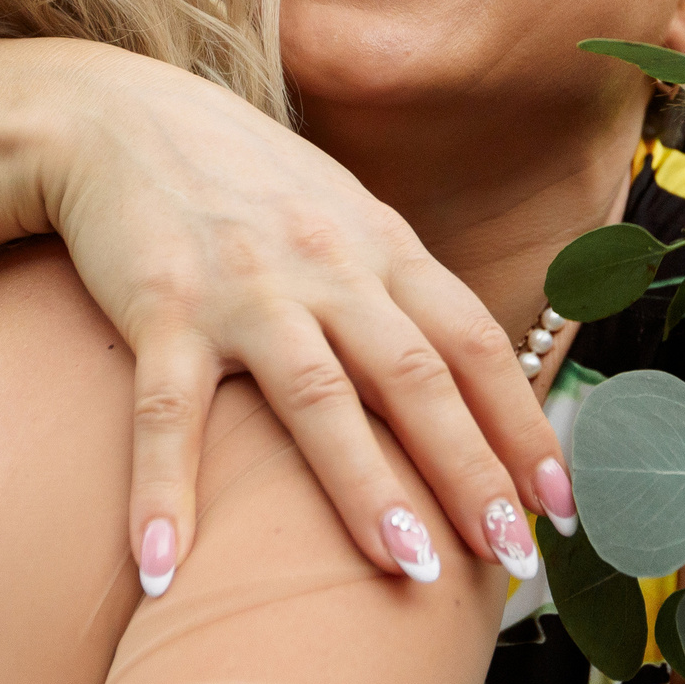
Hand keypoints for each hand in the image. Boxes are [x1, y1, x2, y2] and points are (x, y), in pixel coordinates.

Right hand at [36, 46, 566, 589]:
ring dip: (364, 487)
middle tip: (511, 557)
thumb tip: (472, 383)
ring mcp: (243, 289)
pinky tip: (164, 567)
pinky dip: (165, 491)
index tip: (565, 505)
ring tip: (406, 567)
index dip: (524, 425)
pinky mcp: (159, 308)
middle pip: (416, 377)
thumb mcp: (342, 216)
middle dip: (471, 471)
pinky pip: (166, 413)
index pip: (475, 344)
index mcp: (382, 247)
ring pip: (317, 397)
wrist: (118, 116)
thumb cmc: (243, 181)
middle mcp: (326, 266)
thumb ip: (399, 290)